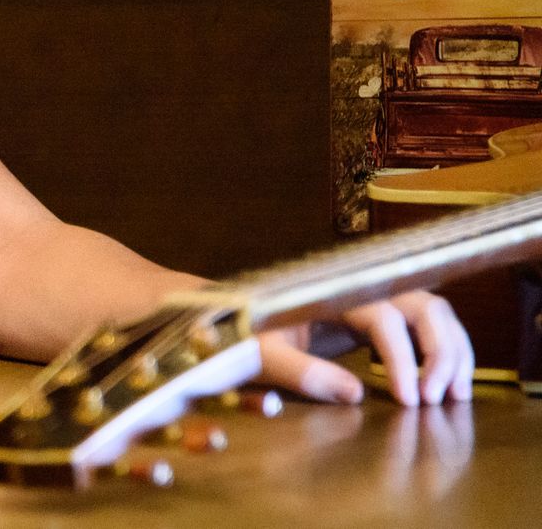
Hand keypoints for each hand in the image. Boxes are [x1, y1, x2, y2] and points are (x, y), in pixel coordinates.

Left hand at [255, 290, 473, 405]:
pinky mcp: (377, 317)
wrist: (233, 314)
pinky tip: (450, 385)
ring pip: (433, 312)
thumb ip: (301, 372)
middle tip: (437, 399)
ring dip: (453, 351)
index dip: (400, 357)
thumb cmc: (244, 331)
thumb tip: (354, 394)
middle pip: (422, 305)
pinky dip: (446, 351)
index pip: (382, 317)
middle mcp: (359, 290)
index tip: (408, 398)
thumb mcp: (262, 354)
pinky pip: (426, 326)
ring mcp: (372, 300)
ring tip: (456, 396)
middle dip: (440, 350)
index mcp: (330, 293)